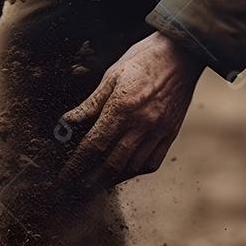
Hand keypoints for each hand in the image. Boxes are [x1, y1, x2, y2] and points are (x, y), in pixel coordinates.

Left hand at [59, 32, 205, 192]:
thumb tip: (66, 124)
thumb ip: (89, 105)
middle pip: (110, 164)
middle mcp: (141, 125)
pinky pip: (151, 163)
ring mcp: (158, 132)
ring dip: (110, 180)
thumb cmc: (143, 60)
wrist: (182, 54)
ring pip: (131, 167)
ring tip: (93, 186)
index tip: (64, 178)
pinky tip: (122, 173)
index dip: (76, 166)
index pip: (93, 146)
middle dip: (89, 181)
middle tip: (74, 191)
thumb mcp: (111, 77)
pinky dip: (134, 172)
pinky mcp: (170, 134)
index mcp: (122, 109)